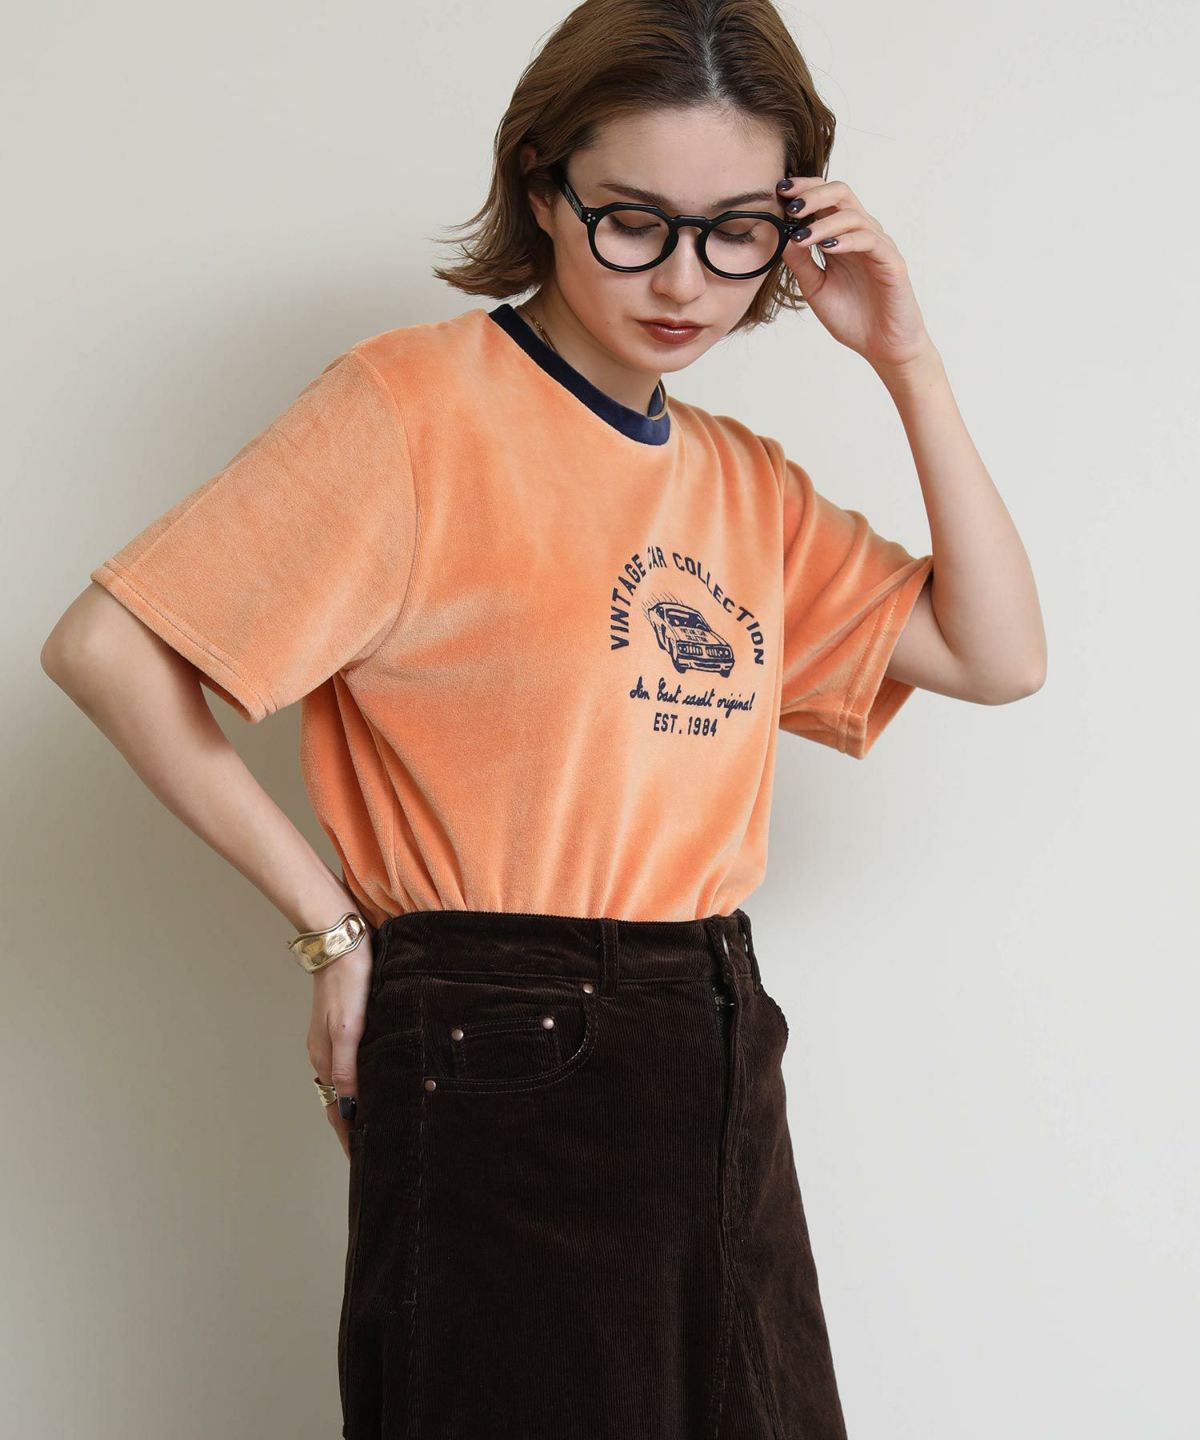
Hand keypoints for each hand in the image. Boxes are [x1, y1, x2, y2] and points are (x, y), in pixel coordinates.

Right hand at [306, 937, 373, 1160]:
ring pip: (344, 1083)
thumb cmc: (347, 983)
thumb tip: (348, 1103)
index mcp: (325, 1058)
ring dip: (357, 1104)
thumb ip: (346, 1066)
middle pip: (339, 1101)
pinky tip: (375, 1080)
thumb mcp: (348, 1028)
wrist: (340, 943)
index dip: (350, 1136)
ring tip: (376, 1123)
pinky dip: (361, 1080)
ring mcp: (333, 1039)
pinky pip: (350, 1063)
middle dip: (354, 1126)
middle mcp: (326, 1054)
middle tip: (375, 1149)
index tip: (363, 1161)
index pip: (337, 1110)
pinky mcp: (343, 1025)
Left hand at [776, 174, 935, 374]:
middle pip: (840, 195)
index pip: (825, 199)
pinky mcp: (891, 262)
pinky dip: (846, 241)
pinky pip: (870, 241)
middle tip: (789, 206)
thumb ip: (800, 263)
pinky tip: (827, 248)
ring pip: (853, 215)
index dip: (804, 189)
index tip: (779, 191)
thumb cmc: (852, 316)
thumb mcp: (815, 288)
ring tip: (801, 236)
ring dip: (824, 223)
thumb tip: (779, 237)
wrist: (882, 346)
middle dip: (813, 194)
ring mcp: (878, 246)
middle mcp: (861, 234)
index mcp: (842, 237)